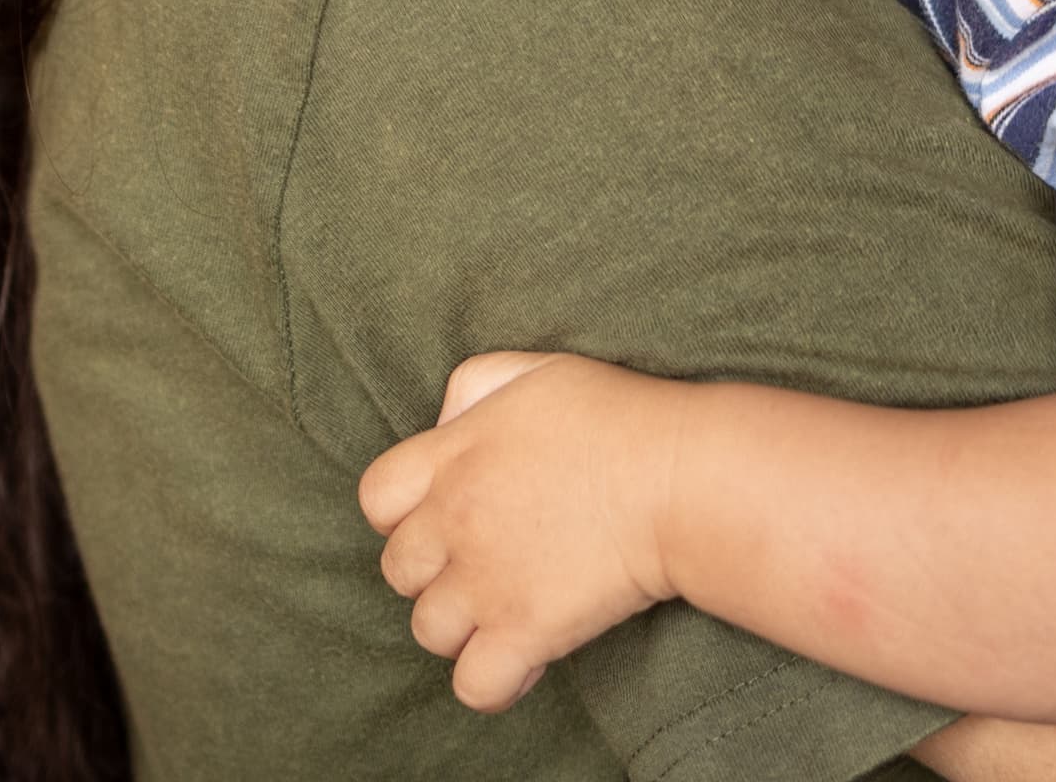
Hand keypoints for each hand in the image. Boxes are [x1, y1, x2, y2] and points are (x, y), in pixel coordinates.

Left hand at [357, 350, 689, 712]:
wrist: (679, 478)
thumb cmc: (619, 418)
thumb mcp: (535, 370)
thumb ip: (473, 388)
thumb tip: (445, 428)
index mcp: (453, 457)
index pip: (376, 497)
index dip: (403, 512)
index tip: (445, 515)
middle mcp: (455, 522)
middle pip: (399, 570)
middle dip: (434, 571)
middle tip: (488, 562)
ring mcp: (485, 583)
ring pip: (429, 631)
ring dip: (463, 626)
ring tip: (509, 608)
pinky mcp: (524, 633)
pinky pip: (475, 685)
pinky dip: (493, 682)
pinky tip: (526, 659)